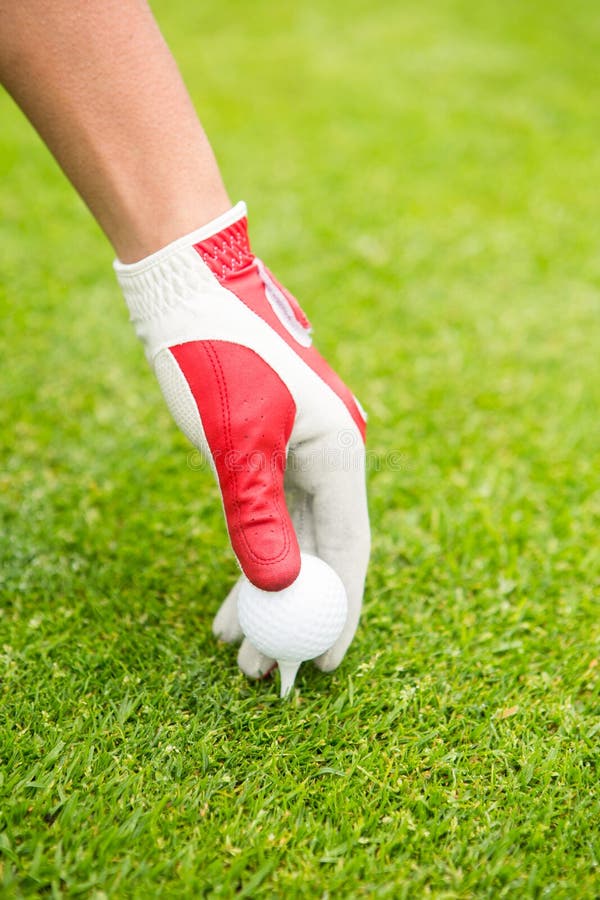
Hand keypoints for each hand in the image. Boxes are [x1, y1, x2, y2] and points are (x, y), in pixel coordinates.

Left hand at [115, 203, 369, 676]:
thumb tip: (280, 588)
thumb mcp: (236, 444)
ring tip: (235, 641)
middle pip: (320, 551)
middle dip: (292, 611)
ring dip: (268, 589)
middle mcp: (330, 456)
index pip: (349, 549)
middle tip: (262, 665)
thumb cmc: (217, 356)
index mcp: (340, 452)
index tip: (318, 664)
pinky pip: (270, 517)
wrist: (189, 289)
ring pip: (293, 539)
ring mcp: (300, 452)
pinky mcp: (269, 448)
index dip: (337, 610)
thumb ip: (257, 517)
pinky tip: (232, 589)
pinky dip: (252, 553)